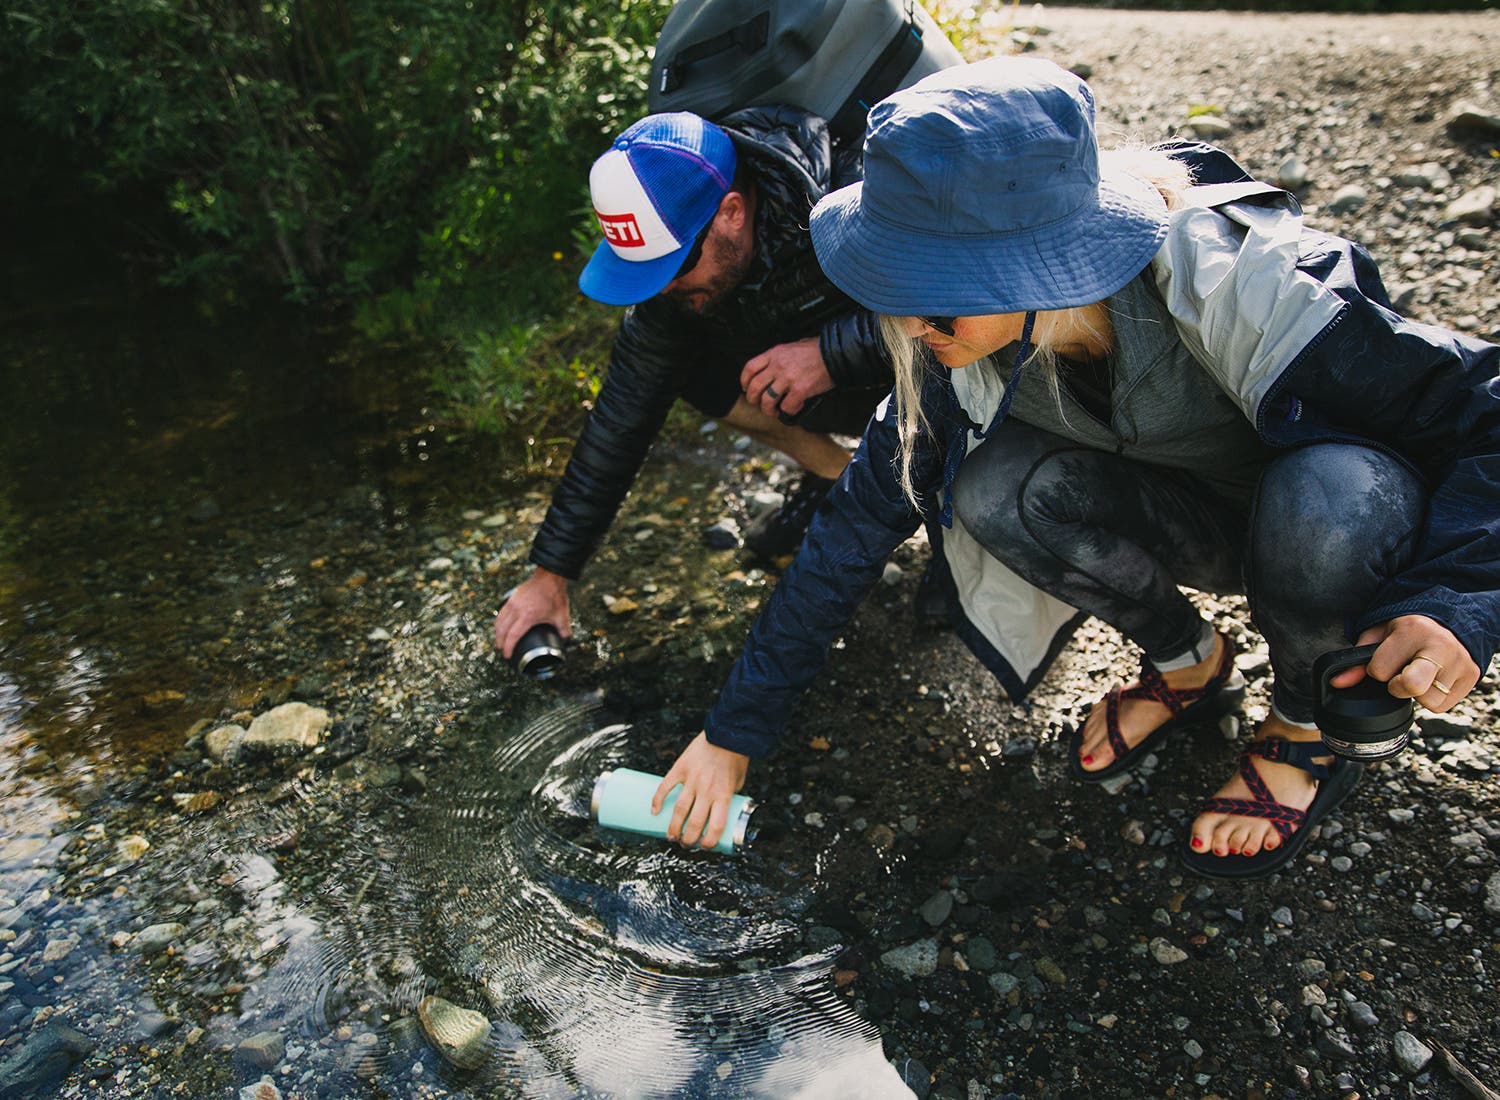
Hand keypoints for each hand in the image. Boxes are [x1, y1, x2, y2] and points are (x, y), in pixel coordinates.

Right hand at [493, 567, 571, 658]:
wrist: (550, 576)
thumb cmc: (555, 595)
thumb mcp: (561, 615)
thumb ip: (564, 630)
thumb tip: (566, 640)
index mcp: (528, 617)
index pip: (513, 636)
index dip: (508, 648)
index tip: (507, 655)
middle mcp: (517, 610)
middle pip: (502, 630)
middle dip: (500, 642)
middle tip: (502, 650)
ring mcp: (512, 602)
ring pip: (499, 621)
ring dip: (497, 632)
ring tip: (499, 640)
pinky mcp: (512, 597)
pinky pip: (501, 612)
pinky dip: (499, 621)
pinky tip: (501, 625)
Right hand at [653, 732, 749, 849]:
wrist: (727, 732)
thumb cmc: (736, 758)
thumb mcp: (739, 781)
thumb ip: (727, 795)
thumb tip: (718, 809)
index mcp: (723, 795)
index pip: (715, 826)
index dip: (709, 841)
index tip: (705, 847)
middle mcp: (707, 790)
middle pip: (694, 822)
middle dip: (689, 839)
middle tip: (685, 845)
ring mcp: (692, 780)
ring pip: (679, 809)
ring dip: (673, 826)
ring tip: (671, 837)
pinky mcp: (681, 768)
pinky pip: (666, 787)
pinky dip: (658, 800)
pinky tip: (654, 811)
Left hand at [740, 338, 832, 417]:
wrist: (835, 354)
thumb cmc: (817, 351)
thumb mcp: (791, 347)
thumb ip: (778, 358)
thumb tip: (769, 371)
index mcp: (774, 354)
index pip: (749, 368)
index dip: (744, 381)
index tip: (746, 388)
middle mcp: (778, 366)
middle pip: (754, 387)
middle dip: (753, 399)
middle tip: (758, 403)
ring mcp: (788, 378)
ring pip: (767, 400)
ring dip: (768, 410)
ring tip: (774, 411)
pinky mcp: (800, 390)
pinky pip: (786, 407)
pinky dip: (789, 411)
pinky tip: (794, 407)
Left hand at [1328, 614, 1479, 712]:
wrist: (1452, 623)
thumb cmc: (1409, 630)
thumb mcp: (1380, 636)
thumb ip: (1357, 660)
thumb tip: (1337, 683)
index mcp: (1412, 631)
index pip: (1380, 670)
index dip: (1377, 671)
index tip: (1385, 662)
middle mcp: (1439, 646)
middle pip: (1410, 685)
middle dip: (1397, 688)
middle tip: (1399, 677)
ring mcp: (1459, 663)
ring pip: (1428, 701)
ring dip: (1418, 694)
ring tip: (1418, 674)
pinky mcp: (1471, 677)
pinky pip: (1444, 706)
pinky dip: (1434, 698)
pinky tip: (1432, 680)